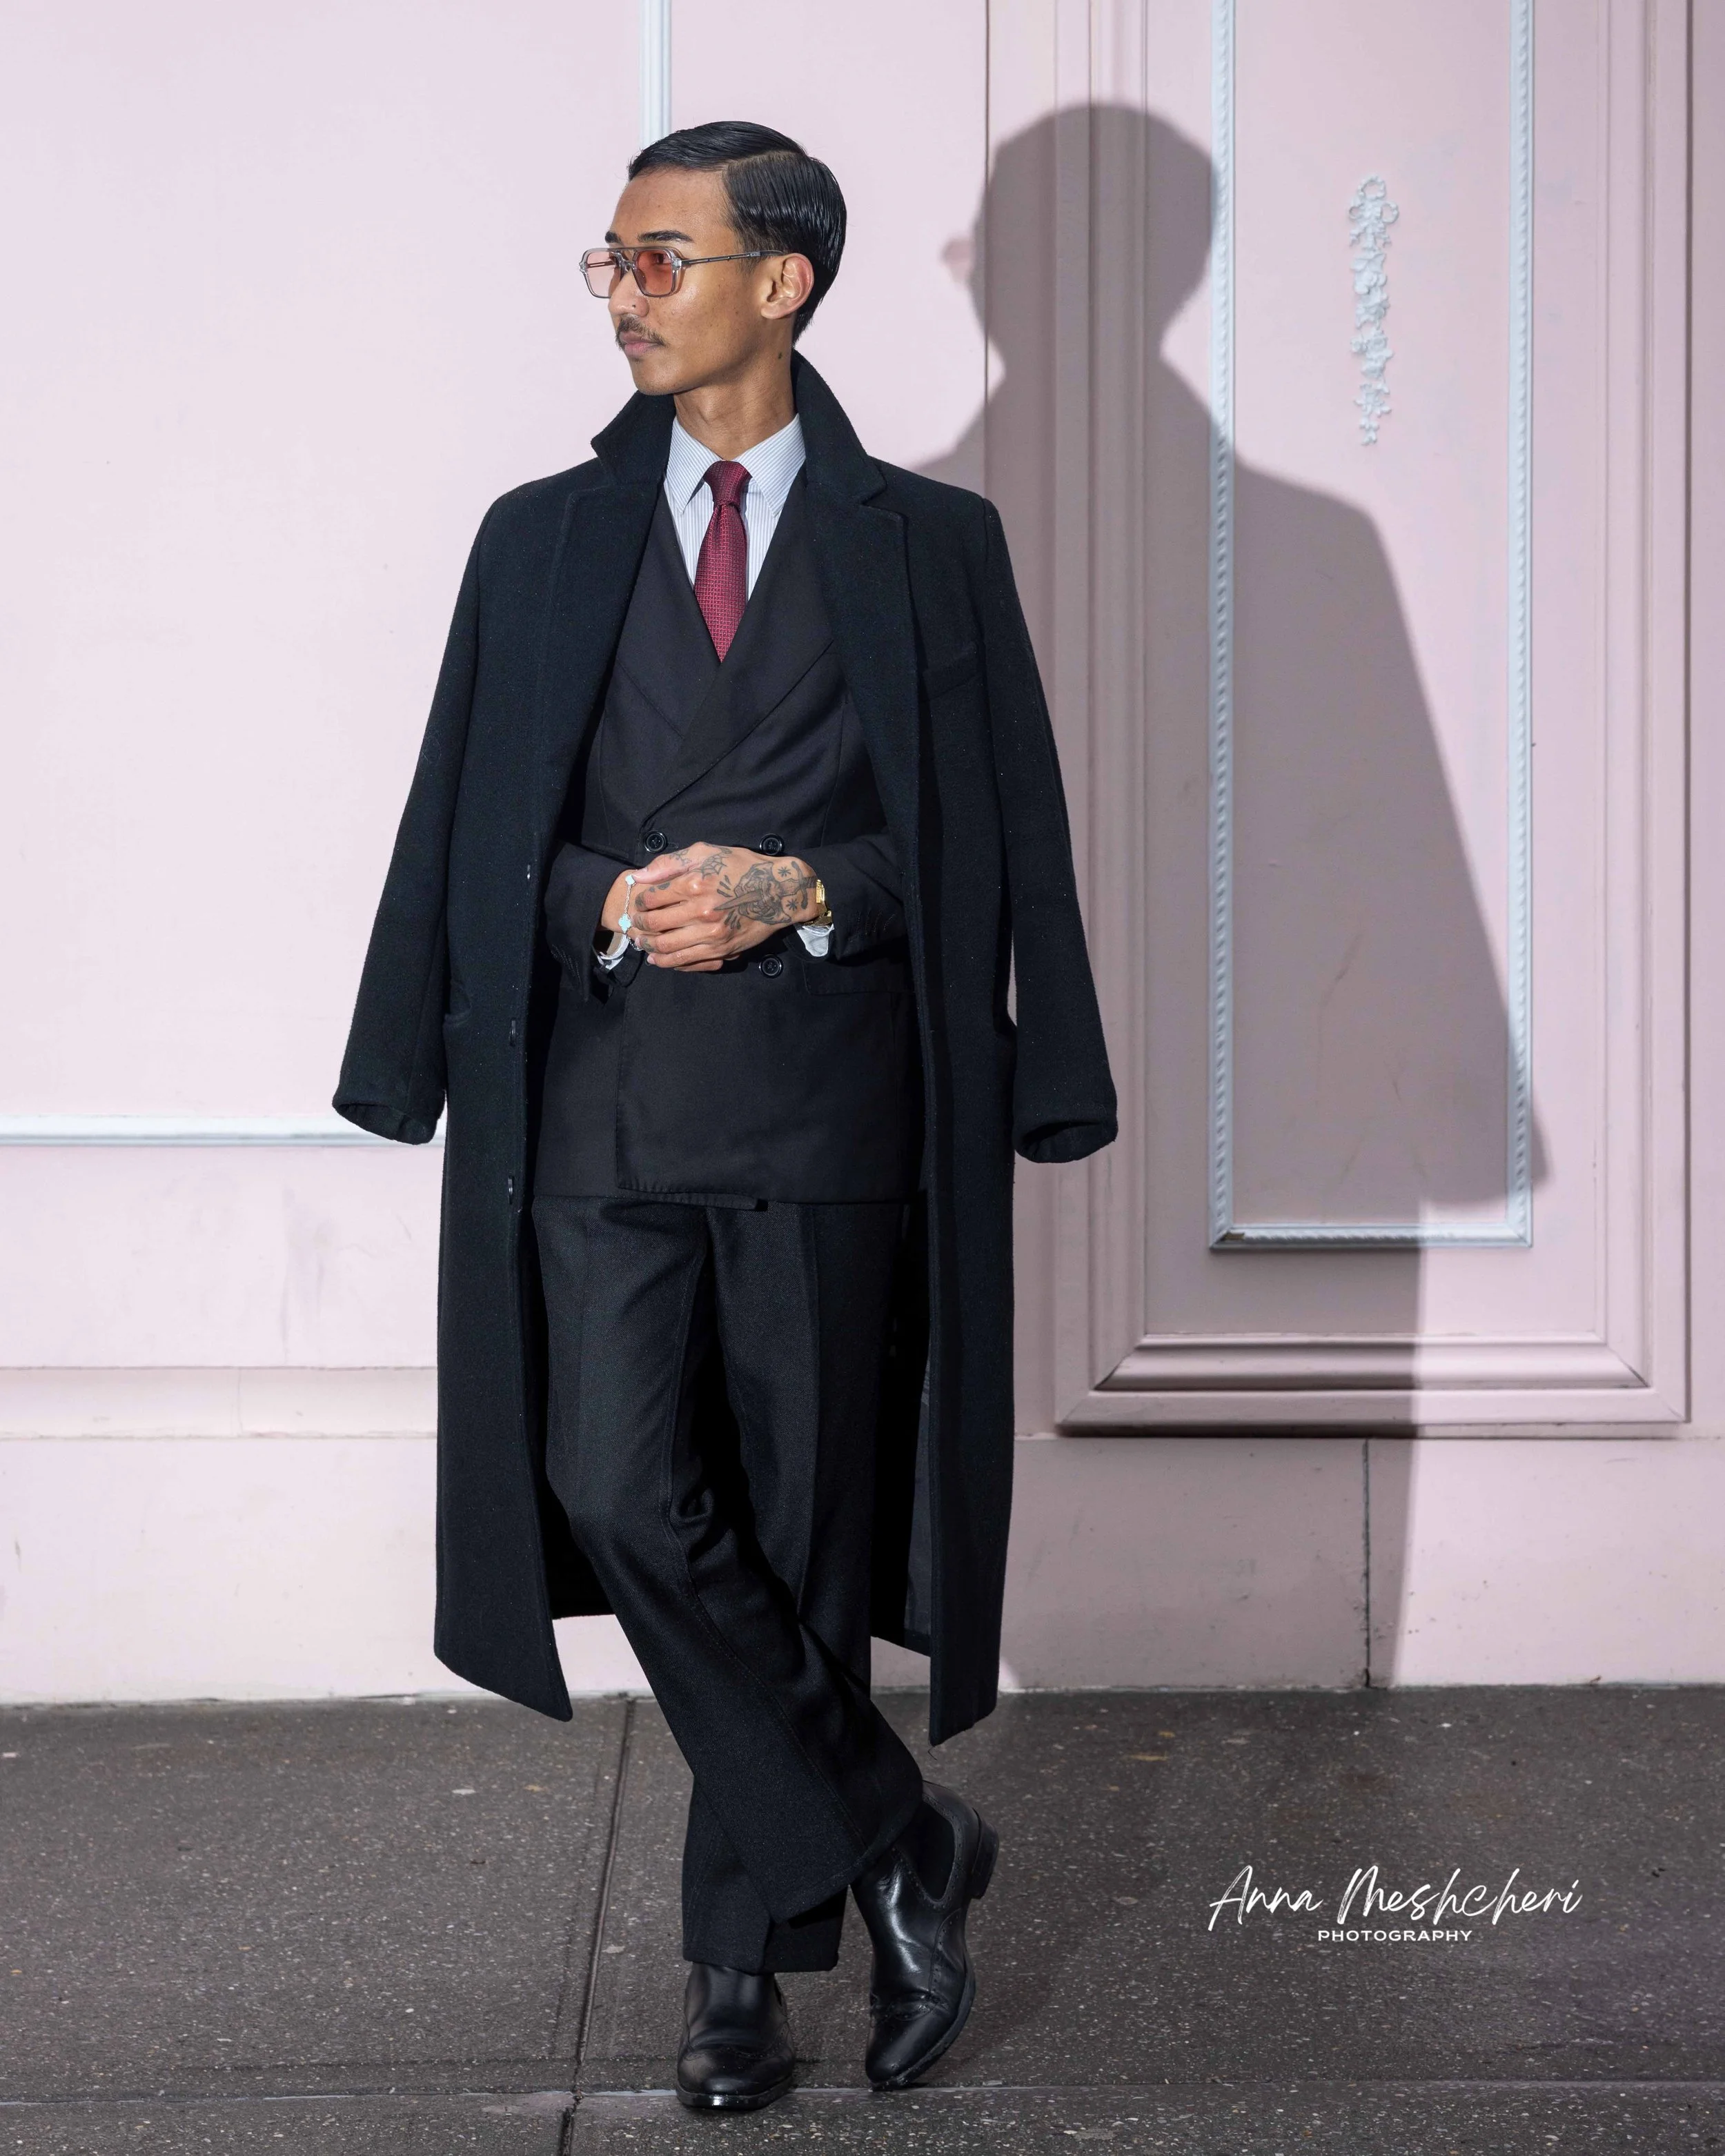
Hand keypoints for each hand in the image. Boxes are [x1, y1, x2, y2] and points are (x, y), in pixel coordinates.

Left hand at [625, 843, 817, 971]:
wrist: (780, 891)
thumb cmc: (742, 867)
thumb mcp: (707, 852)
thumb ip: (671, 862)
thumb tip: (641, 875)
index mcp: (695, 884)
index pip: (653, 898)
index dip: (640, 903)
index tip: (638, 905)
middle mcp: (702, 911)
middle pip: (656, 925)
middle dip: (640, 926)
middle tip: (634, 926)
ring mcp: (712, 933)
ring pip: (669, 948)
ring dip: (650, 948)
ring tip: (642, 945)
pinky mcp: (722, 949)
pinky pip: (689, 961)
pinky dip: (669, 963)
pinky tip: (659, 960)